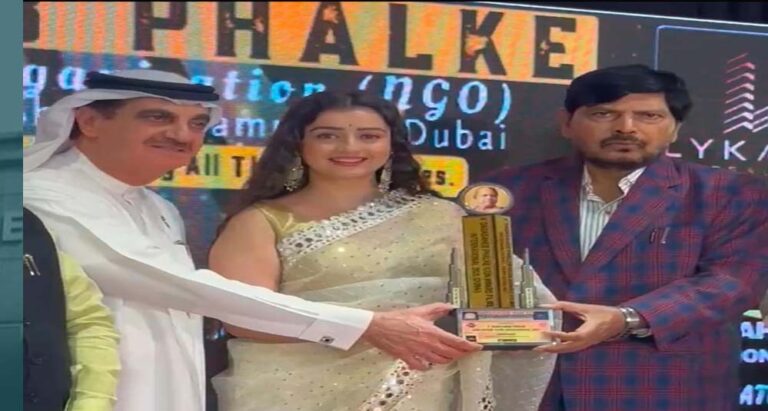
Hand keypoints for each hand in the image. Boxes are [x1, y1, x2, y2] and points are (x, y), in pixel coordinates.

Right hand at [361, 303, 482, 369]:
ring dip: (448, 359)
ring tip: (452, 355)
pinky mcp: (409, 359)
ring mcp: (419, 354)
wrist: (379, 327)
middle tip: (466, 352)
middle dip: (461, 354)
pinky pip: (423, 366)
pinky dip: (429, 366)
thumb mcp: (420, 310)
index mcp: (432, 332)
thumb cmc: (398, 318)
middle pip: (450, 354)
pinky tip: (430, 362)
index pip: (455, 342)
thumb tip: (451, 306)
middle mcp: (428, 345)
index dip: (468, 346)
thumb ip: (437, 309)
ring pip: (439, 361)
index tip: (476, 347)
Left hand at [533, 301, 624, 353]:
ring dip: (554, 350)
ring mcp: (585, 344)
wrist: (620, 322)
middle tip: (536, 348)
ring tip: (541, 348)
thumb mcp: (586, 308)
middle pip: (566, 348)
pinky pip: (571, 349)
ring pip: (568, 350)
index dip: (557, 335)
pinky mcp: (585, 344)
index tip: (545, 332)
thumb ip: (568, 306)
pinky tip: (553, 346)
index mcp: (587, 333)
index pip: (569, 337)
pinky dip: (561, 348)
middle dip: (551, 349)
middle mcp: (585, 342)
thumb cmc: (604, 314)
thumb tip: (551, 304)